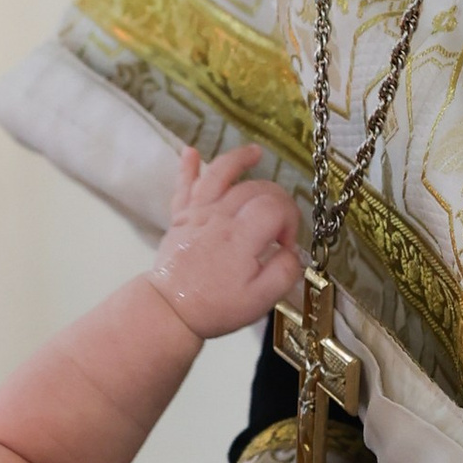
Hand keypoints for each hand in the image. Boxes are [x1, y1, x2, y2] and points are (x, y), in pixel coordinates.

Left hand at [149, 143, 302, 339]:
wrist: (170, 311)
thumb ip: (284, 271)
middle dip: (277, 198)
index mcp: (241, 237)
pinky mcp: (181, 218)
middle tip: (279, 224)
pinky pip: (184, 186)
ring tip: (255, 153)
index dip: (290, 221)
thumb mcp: (261, 301)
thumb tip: (292, 250)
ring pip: (219, 174)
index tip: (285, 245)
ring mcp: (197, 214)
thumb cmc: (216, 307)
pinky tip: (191, 151)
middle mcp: (219, 217)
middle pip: (255, 188)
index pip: (276, 207)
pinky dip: (188, 168)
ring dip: (238, 160)